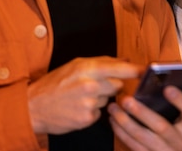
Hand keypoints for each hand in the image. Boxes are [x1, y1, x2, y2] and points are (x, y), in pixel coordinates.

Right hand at [27, 56, 141, 134]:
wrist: (33, 107)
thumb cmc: (55, 83)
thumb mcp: (75, 65)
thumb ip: (102, 61)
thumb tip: (125, 61)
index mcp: (88, 69)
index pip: (120, 68)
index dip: (136, 71)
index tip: (148, 72)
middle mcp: (91, 85)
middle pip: (118, 85)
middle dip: (111, 85)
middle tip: (94, 86)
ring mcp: (90, 104)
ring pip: (109, 100)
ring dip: (101, 98)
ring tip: (82, 97)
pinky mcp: (87, 119)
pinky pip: (100, 113)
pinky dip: (93, 111)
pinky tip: (79, 108)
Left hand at [108, 86, 181, 150]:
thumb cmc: (178, 129)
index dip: (180, 100)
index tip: (167, 87)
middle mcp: (179, 140)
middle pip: (161, 126)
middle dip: (142, 112)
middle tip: (126, 99)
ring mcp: (164, 150)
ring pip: (142, 137)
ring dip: (125, 122)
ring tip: (114, 108)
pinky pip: (133, 145)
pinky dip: (121, 132)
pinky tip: (114, 120)